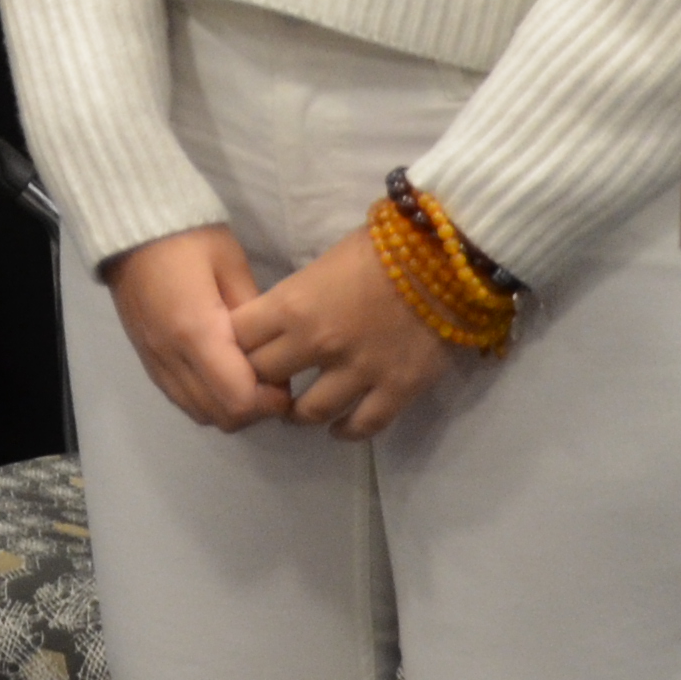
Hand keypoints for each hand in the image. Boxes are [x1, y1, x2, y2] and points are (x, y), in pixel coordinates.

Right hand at [103, 227, 280, 430]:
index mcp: (196, 331)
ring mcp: (154, 361)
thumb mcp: (232, 266)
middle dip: (254, 410)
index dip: (269, 401)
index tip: (285, 381)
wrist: (130, 229)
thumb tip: (273, 355)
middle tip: (270, 383)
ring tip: (246, 380)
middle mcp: (171, 356)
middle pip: (220, 416)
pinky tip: (219, 375)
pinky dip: (205, 399)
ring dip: (229, 408)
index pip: (238, 398)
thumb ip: (254, 315)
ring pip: (199, 413)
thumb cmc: (187, 239)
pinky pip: (180, 398)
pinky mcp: (146, 360)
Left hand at [227, 225, 456, 440]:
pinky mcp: (397, 390)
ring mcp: (359, 371)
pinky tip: (339, 427)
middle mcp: (317, 344)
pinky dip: (346, 431)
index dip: (234, 345)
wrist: (446, 256)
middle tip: (266, 382)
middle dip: (260, 380)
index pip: (238, 339)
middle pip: (265, 378)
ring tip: (296, 411)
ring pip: (309, 411)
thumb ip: (293, 298)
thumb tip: (274, 321)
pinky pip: (363, 426)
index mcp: (292, 305)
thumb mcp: (319, 264)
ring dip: (297, 414)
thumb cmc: (379, 249)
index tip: (240, 349)